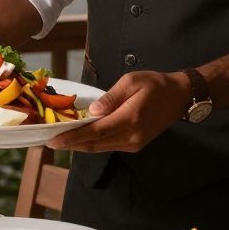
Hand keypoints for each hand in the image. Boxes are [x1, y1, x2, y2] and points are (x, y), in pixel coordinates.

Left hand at [46, 71, 191, 153]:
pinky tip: (79, 137)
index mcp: (129, 119)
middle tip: (48, 142)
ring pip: (100, 147)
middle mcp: (131, 136)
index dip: (72, 137)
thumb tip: (93, 111)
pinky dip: (92, 143)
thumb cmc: (154, 84)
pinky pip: (108, 146)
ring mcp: (134, 143)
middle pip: (94, 144)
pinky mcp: (135, 144)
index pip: (95, 132)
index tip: (53, 140)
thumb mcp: (131, 82)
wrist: (179, 96)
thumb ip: (111, 97)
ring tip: (59, 140)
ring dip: (79, 145)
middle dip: (70, 144)